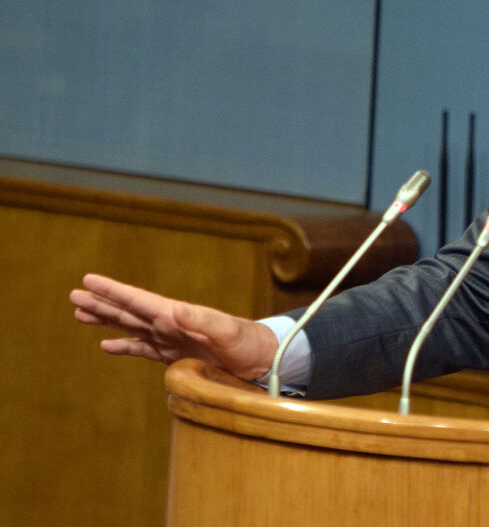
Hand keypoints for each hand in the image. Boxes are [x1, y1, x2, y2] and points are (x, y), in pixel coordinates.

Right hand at [69, 273, 277, 380]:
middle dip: (101, 303)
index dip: (114, 291)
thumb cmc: (248, 343)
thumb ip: (203, 321)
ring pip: (130, 328)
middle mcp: (170, 324)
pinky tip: (106, 346)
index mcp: (178, 315)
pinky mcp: (175, 356)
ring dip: (107, 321)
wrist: (263, 359)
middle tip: (73, 294)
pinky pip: (143, 350)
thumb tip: (175, 309)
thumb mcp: (227, 332)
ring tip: (80, 314)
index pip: (139, 300)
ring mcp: (171, 339)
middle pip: (129, 311)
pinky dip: (124, 347)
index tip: (89, 280)